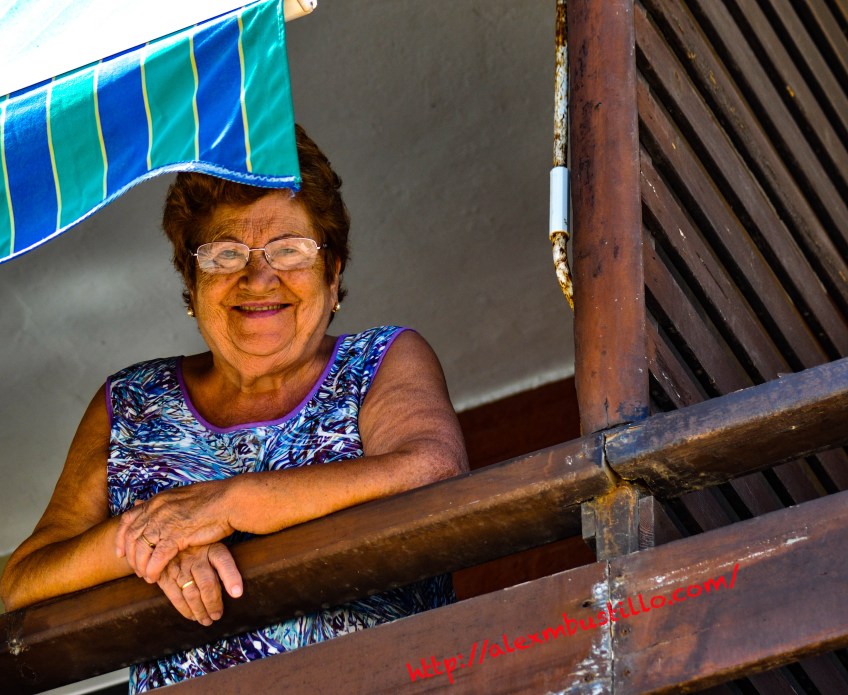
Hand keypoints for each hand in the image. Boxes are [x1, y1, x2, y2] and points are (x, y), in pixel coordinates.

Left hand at [116, 481, 234, 581]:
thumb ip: (170, 505)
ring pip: (142, 549)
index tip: (120, 551)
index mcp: (159, 500)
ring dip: (141, 566)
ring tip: (146, 577)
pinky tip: (154, 578)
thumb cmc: (214, 499)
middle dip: (130, 556)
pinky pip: (157, 557)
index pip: (129, 518)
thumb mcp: (185, 497)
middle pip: (132, 536)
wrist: (230, 500)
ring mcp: (165, 522)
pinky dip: (152, 570)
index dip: (121, 537)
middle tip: (134, 569)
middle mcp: (157, 510)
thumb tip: (165, 510)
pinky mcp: (176, 535)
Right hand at [156, 543, 242, 625]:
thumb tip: (236, 590)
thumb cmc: (200, 549)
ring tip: (206, 620)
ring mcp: (179, 566)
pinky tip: (192, 616)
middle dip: (213, 603)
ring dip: (200, 611)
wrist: (169, 539)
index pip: (224, 562)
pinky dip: (185, 610)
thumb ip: (224, 564)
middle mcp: (196, 557)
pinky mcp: (165, 575)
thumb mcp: (215, 547)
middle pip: (207, 584)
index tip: (237, 593)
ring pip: (191, 594)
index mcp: (212, 548)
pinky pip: (176, 597)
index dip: (231, 578)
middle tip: (217, 616)